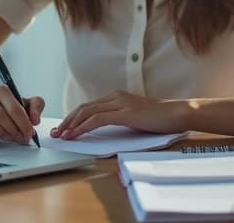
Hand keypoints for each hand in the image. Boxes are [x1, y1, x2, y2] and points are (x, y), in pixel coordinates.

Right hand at [0, 84, 43, 144]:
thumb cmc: (2, 106)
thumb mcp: (21, 103)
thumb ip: (35, 106)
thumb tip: (36, 120)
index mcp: (3, 91)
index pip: (15, 108)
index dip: (24, 123)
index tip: (30, 133)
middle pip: (2, 116)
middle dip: (14, 130)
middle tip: (21, 139)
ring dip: (2, 133)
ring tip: (9, 138)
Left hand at [51, 90, 189, 139]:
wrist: (177, 114)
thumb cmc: (159, 119)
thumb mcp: (134, 118)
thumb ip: (119, 120)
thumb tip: (102, 130)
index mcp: (117, 97)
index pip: (89, 106)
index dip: (73, 117)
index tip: (63, 128)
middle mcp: (115, 97)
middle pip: (83, 108)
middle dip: (67, 121)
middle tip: (56, 133)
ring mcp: (120, 103)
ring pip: (87, 112)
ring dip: (72, 125)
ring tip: (62, 136)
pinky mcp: (124, 113)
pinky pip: (97, 120)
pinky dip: (83, 127)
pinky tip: (76, 135)